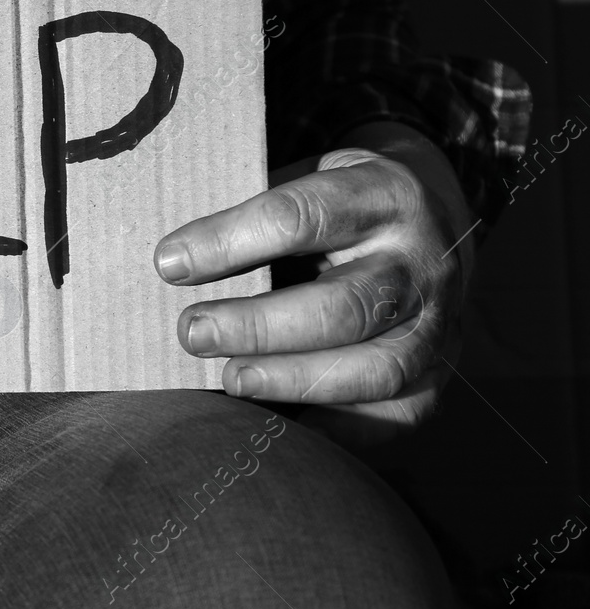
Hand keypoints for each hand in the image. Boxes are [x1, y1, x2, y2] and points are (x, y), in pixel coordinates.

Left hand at [155, 121, 474, 444]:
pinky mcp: (437, 379)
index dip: (229, 242)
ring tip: (230, 379)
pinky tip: (278, 424)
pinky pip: (391, 419)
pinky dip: (332, 430)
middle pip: (343, 306)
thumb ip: (250, 216)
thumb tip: (171, 265)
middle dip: (258, 327)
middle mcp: (422, 264)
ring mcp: (439, 326)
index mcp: (383, 195)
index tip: (169, 264)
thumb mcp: (306, 179)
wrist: (432, 229)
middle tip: (193, 332)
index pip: (301, 216)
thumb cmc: (338, 208)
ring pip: (374, 370)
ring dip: (291, 381)